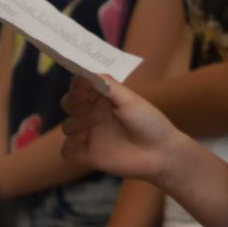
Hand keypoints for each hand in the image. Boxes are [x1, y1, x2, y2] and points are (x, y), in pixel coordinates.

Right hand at [61, 77, 178, 183]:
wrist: (160, 152)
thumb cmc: (149, 122)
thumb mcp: (130, 100)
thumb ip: (108, 85)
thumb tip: (85, 72)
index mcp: (104, 99)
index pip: (80, 87)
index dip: (77, 84)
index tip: (82, 84)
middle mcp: (94, 115)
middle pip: (69, 104)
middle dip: (72, 101)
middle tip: (85, 101)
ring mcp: (89, 135)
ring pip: (67, 126)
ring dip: (77, 122)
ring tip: (96, 120)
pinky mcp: (87, 154)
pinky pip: (67, 149)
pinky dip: (72, 144)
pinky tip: (87, 140)